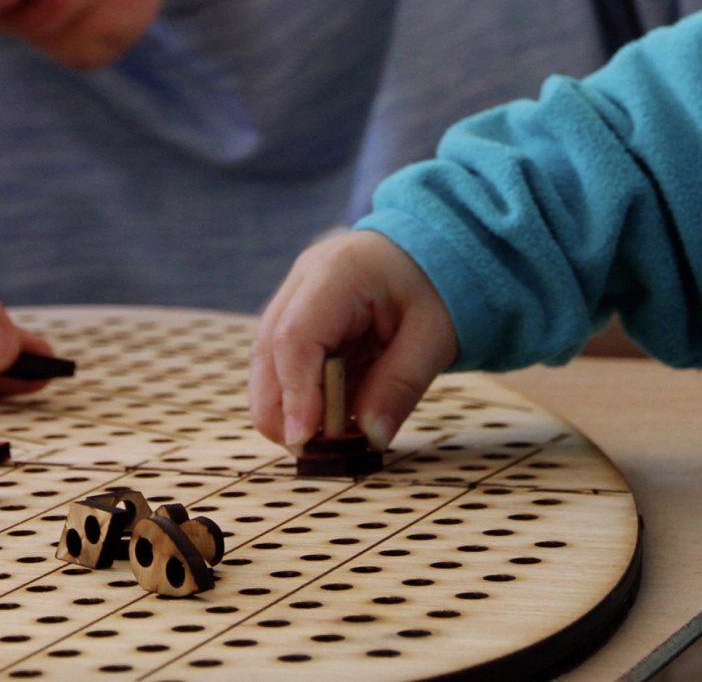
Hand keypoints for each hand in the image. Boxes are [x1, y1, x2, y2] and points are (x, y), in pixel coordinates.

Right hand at [249, 229, 458, 453]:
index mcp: (338, 272)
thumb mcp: (434, 336)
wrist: (431, 248)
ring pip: (266, 360)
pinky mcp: (297, 313)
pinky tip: (331, 416)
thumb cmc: (435, 285)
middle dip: (282, 409)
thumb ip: (400, 386)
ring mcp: (295, 294)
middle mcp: (304, 279)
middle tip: (317, 452)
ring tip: (331, 438)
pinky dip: (301, 395)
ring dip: (289, 405)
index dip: (294, 394)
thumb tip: (370, 438)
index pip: (295, 337)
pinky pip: (284, 362)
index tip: (305, 441)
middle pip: (267, 351)